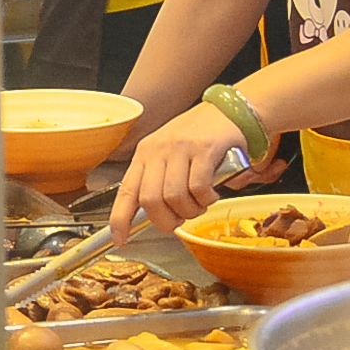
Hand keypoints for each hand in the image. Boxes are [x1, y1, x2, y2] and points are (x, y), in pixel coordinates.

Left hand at [111, 103, 254, 241]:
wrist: (229, 110)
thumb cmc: (199, 136)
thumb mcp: (169, 154)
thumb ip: (159, 180)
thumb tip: (154, 215)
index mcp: (145, 154)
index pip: (126, 191)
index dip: (120, 219)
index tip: (119, 239)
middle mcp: (158, 149)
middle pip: (151, 200)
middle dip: (167, 220)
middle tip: (181, 218)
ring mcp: (180, 148)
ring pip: (174, 196)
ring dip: (190, 210)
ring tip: (199, 205)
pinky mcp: (204, 148)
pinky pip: (198, 187)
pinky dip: (205, 199)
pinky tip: (211, 195)